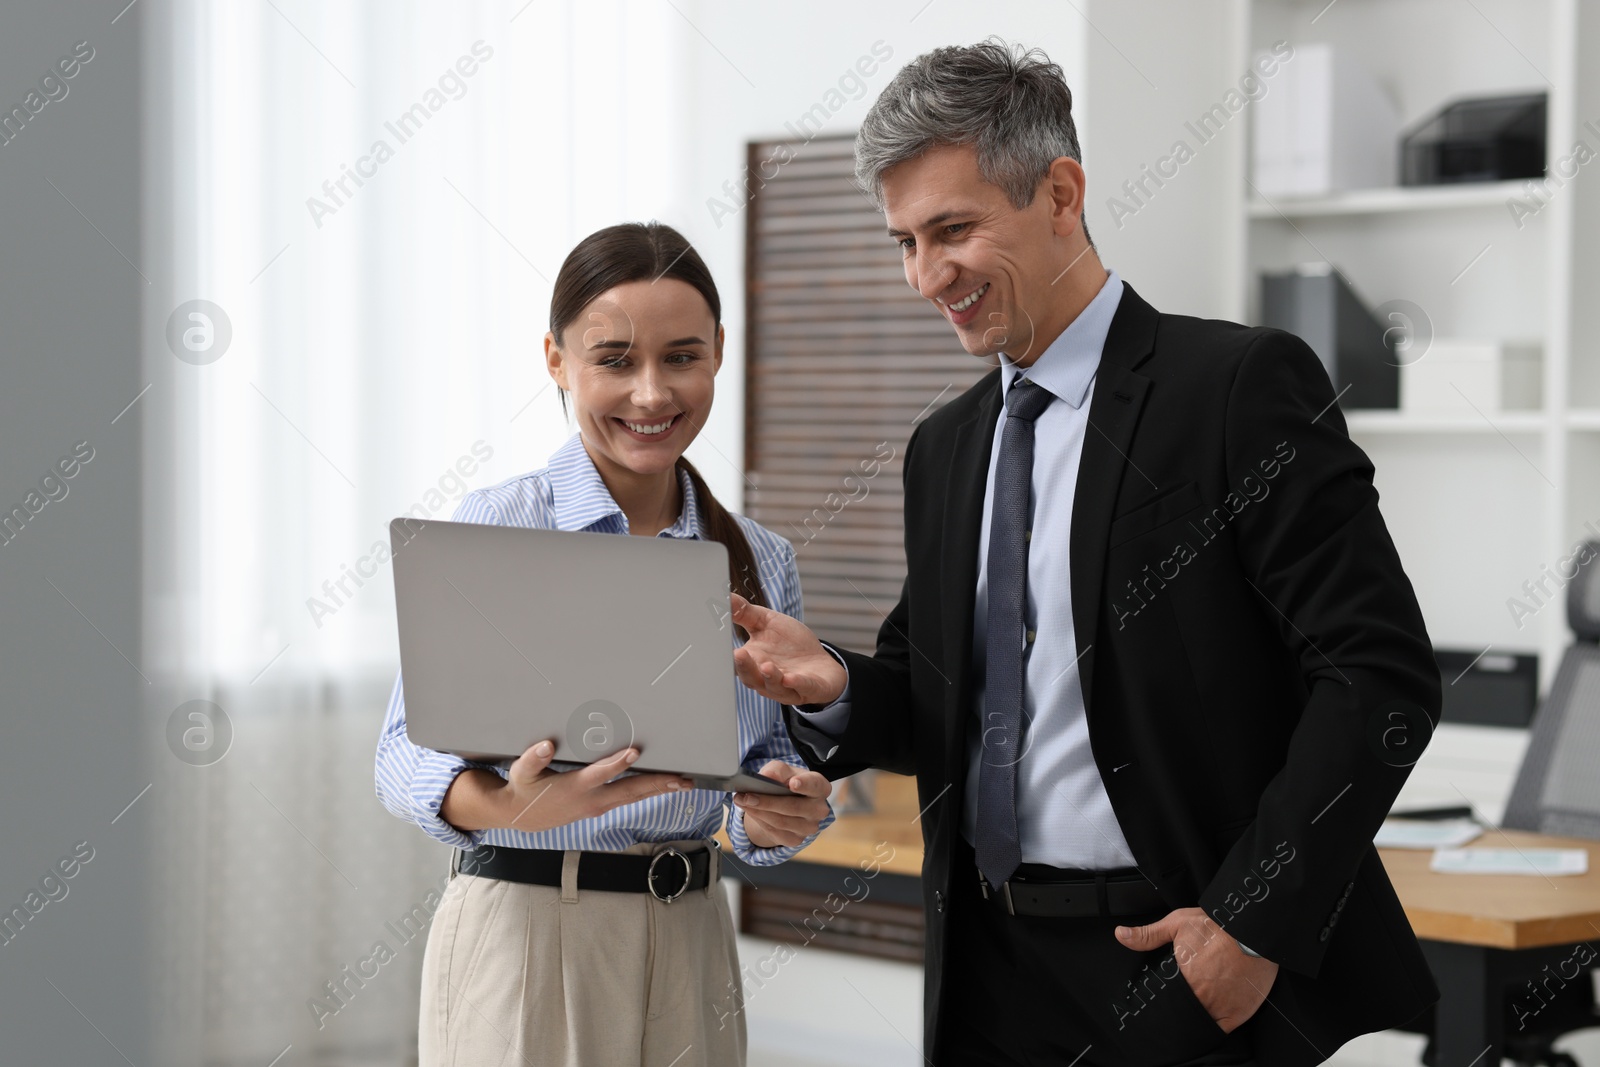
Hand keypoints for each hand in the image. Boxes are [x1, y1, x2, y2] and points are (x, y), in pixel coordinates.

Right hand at [492, 740, 694, 832]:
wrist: (522, 816)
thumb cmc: (524, 789)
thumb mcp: (522, 772)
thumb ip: (534, 758)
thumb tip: (545, 746)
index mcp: (575, 787)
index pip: (600, 774)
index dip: (617, 763)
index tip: (634, 752)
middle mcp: (592, 800)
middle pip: (629, 791)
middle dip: (657, 784)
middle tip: (683, 780)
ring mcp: (598, 806)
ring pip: (634, 797)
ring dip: (660, 789)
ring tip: (684, 783)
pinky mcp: (600, 808)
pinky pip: (629, 799)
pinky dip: (649, 792)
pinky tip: (664, 786)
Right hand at [730, 593, 847, 706]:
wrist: (820, 664)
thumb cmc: (790, 644)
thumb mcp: (767, 623)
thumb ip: (745, 613)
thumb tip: (726, 595)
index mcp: (752, 662)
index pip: (736, 662)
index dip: (729, 656)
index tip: (719, 643)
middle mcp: (766, 679)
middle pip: (751, 678)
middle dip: (745, 667)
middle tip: (738, 654)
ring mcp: (787, 687)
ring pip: (774, 686)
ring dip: (770, 677)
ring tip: (766, 666)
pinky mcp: (809, 689)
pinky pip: (802, 688)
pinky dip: (797, 683)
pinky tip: (791, 678)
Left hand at [732, 760, 831, 847]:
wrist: (787, 802)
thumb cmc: (788, 782)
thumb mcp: (783, 771)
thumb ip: (777, 770)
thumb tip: (768, 777)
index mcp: (820, 788)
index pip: (815, 785)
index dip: (804, 784)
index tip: (792, 783)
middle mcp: (819, 810)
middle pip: (793, 807)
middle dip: (766, 801)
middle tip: (746, 796)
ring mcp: (809, 828)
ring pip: (780, 821)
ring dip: (758, 812)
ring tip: (742, 801)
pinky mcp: (796, 840)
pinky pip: (774, 832)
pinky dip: (759, 821)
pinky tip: (751, 811)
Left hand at [1115, 907, 1278, 1031]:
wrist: (1254, 932)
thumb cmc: (1218, 926)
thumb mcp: (1178, 924)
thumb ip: (1148, 934)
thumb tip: (1121, 935)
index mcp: (1183, 979)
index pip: (1166, 997)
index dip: (1164, 997)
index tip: (1166, 993)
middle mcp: (1200, 997)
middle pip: (1182, 1011)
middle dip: (1179, 1006)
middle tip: (1185, 995)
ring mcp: (1219, 1008)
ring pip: (1200, 1022)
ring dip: (1196, 1016)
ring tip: (1197, 1004)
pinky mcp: (1238, 1014)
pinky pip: (1221, 1029)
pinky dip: (1214, 1025)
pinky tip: (1212, 1014)